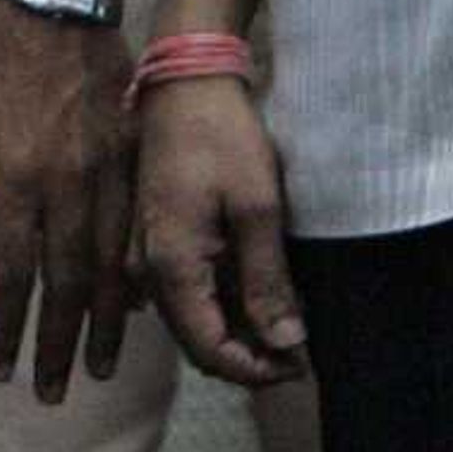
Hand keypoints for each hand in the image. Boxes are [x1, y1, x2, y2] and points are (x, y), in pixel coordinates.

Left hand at [0, 1, 134, 400]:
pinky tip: (132, 303)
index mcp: (15, 177)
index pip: (14, 274)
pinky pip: (140, 224)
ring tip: (96, 363)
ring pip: (112, 260)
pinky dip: (136, 270)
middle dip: (58, 344)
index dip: (8, 328)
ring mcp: (109, 164)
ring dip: (102, 321)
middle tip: (52, 391)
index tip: (1, 369)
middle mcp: (68, 180)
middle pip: (67, 282)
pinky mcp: (135, 147)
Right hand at [134, 73, 306, 386]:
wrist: (186, 81)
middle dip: (250, 355)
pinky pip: (191, 289)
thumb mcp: (257, 208)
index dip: (256, 370)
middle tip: (301, 350)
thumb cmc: (222, 137)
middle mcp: (151, 272)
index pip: (210, 352)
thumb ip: (267, 281)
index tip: (300, 367)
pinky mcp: (160, 237)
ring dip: (239, 330)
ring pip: (196, 317)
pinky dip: (225, 301)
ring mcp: (151, 255)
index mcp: (171, 269)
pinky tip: (261, 289)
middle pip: (199, 342)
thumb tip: (285, 344)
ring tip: (288, 321)